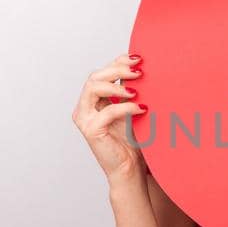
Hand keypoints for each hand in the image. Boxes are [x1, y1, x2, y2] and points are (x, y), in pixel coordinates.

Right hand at [71, 52, 147, 186]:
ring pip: (93, 88)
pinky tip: (141, 109)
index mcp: (94, 99)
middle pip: (95, 76)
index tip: (139, 59)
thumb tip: (143, 67)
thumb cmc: (132, 140)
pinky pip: (106, 111)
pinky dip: (125, 107)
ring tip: (136, 91)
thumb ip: (131, 90)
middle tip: (139, 71)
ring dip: (116, 85)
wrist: (130, 167)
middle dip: (117, 69)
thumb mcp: (132, 108)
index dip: (118, 61)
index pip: (102, 72)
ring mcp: (85, 118)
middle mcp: (85, 107)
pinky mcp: (90, 130)